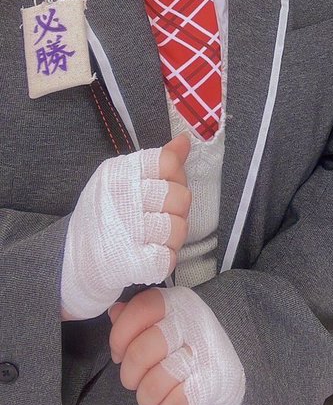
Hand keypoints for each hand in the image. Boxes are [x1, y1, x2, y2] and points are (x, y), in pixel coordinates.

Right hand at [60, 133, 190, 320]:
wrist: (74, 260)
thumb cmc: (105, 214)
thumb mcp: (123, 178)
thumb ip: (158, 161)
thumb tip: (185, 139)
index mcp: (118, 174)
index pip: (166, 162)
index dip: (175, 174)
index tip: (164, 183)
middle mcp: (122, 200)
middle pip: (180, 196)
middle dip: (176, 208)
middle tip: (158, 214)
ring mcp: (128, 233)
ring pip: (179, 227)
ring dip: (171, 235)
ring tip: (153, 236)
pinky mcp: (134, 264)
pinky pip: (169, 257)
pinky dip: (163, 257)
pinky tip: (148, 254)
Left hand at [109, 286, 244, 404]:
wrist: (230, 368)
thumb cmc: (187, 343)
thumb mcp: (166, 320)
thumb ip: (137, 315)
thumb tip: (115, 312)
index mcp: (177, 303)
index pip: (140, 309)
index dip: (120, 336)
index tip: (120, 352)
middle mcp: (192, 322)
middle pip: (141, 351)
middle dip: (129, 374)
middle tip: (134, 380)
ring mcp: (204, 353)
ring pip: (155, 382)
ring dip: (145, 396)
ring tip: (149, 395)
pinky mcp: (211, 383)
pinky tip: (169, 403)